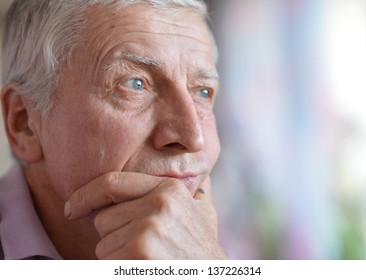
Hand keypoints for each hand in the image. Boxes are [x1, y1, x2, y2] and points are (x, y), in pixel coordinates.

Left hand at [64, 172, 225, 258]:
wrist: (211, 278)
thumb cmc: (201, 251)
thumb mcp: (204, 214)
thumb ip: (195, 192)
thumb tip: (199, 178)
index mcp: (169, 189)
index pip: (112, 182)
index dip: (85, 195)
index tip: (71, 208)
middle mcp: (159, 203)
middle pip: (104, 218)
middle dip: (115, 236)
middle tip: (143, 248)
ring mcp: (149, 227)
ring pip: (103, 243)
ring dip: (118, 256)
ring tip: (147, 259)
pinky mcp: (139, 251)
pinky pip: (106, 261)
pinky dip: (118, 268)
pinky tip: (142, 268)